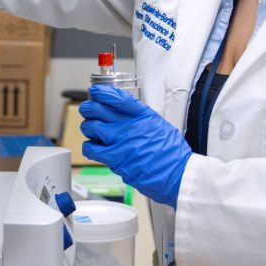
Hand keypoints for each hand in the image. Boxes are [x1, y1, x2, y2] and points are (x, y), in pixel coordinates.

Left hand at [80, 85, 191, 207]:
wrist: (177, 174)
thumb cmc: (172, 153)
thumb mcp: (159, 125)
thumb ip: (141, 118)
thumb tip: (126, 115)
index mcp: (142, 114)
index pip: (116, 96)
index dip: (102, 92)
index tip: (96, 92)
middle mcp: (129, 125)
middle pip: (97, 108)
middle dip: (88, 108)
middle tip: (88, 110)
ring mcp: (120, 141)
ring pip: (90, 127)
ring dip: (87, 128)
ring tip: (91, 131)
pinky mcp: (115, 158)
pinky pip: (91, 148)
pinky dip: (88, 146)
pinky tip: (93, 147)